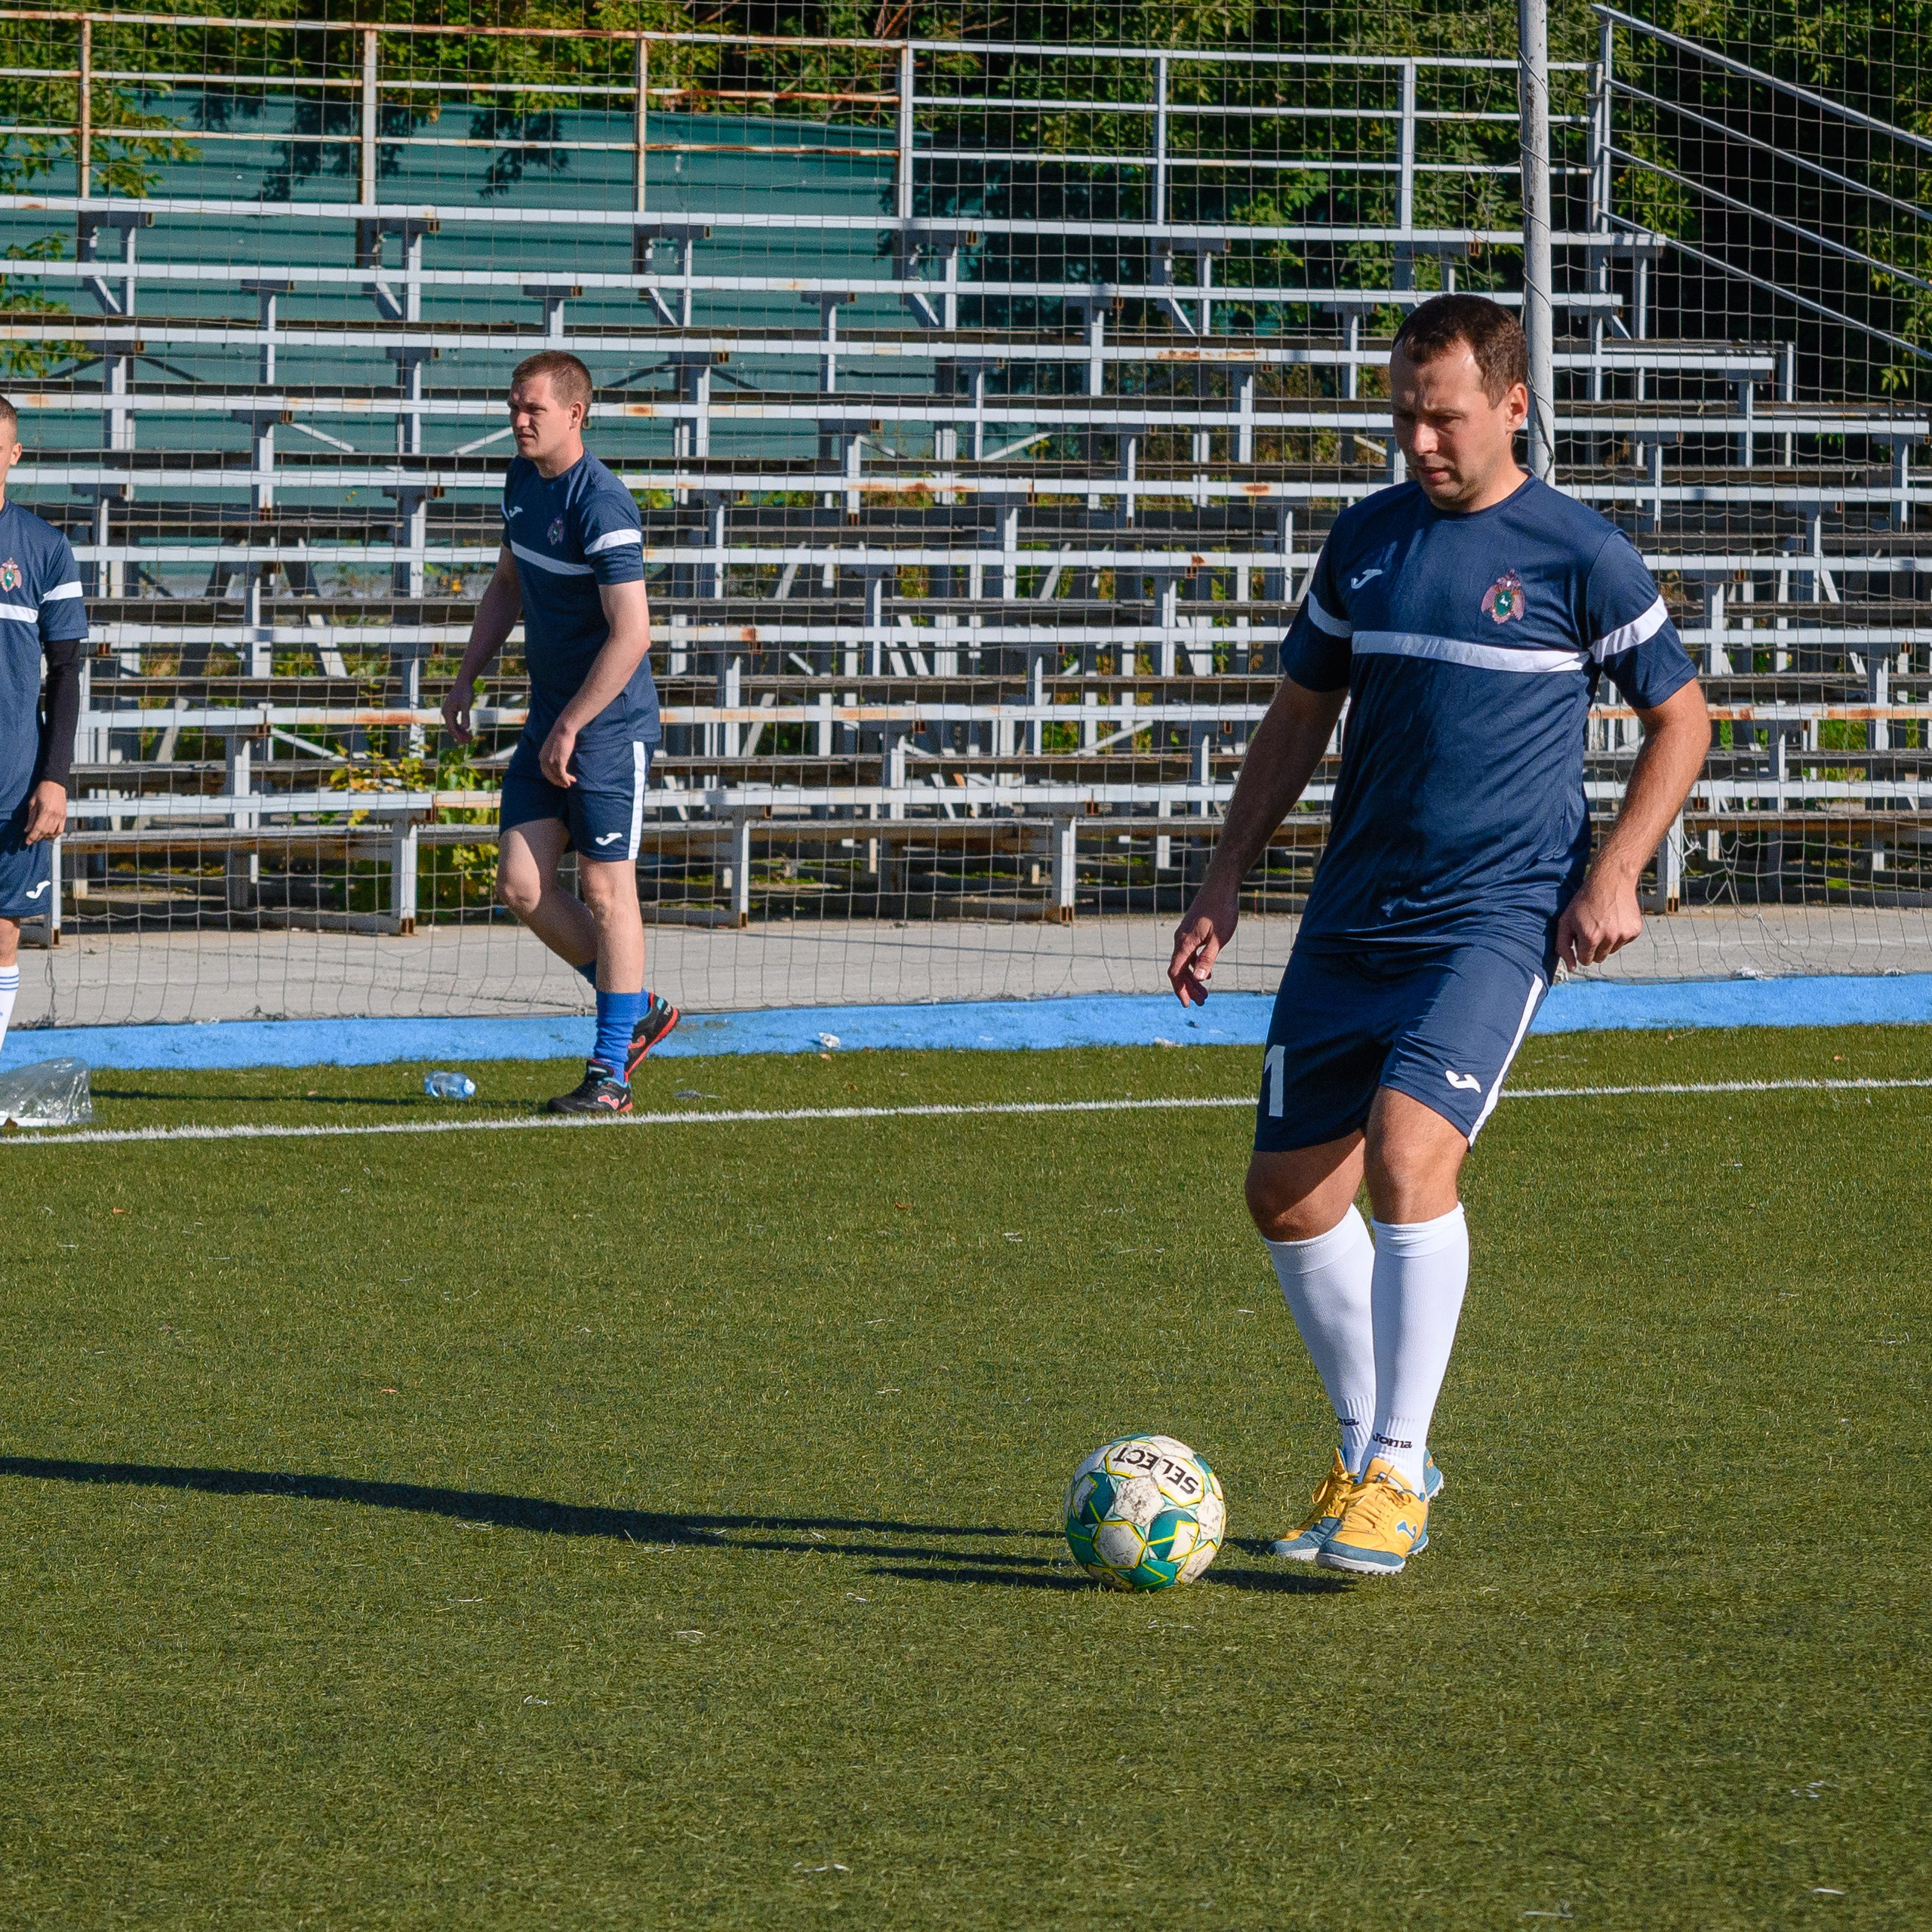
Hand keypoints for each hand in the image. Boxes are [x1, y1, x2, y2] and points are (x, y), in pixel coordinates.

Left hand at [23, 780, 64, 843]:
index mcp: (46, 811)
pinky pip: (60, 830)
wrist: (55, 784)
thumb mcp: (32, 803)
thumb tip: (27, 830)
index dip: (32, 836)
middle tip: (31, 841)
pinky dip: (55, 835)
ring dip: (45, 837)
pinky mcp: (64, 816)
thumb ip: (31, 817)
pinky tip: (49, 835)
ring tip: (39, 838)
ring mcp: (61, 816)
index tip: (27, 842)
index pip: (38, 828)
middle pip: (46, 832)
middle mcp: (55, 815)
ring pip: (53, 832)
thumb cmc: (42, 791)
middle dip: (37, 838)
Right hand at [441, 679, 474, 745]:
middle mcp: (445, 713)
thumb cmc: (465, 692)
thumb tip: (466, 728)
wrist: (464, 683)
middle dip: (459, 736)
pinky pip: (454, 722)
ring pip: (453, 726)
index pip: (451, 727)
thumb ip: (465, 716)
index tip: (465, 742)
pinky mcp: (451, 712)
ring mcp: (448, 712)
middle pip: (451, 728)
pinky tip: (466, 732)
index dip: (458, 736)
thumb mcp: (467, 705)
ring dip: (460, 733)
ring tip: (469, 739)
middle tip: (469, 742)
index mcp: (447, 712)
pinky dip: (460, 728)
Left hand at [539, 718, 578, 787]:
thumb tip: (557, 759)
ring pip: (557, 776)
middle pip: (550, 777)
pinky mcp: (559, 762)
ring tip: (570, 784)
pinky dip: (566, 779)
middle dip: (558, 782)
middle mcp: (544, 761)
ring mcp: (551, 762)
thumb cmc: (560, 736)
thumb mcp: (552, 747)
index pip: (545, 772)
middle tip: (565, 785)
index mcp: (541, 757)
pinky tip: (571, 781)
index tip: (559, 780)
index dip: (553, 778)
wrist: (563, 729)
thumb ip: (552, 754)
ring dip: (564, 781)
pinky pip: (562, 774)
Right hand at [1168, 880, 1238, 1005]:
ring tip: (1205, 993)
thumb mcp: (1219, 939)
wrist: (1220, 887)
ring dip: (1194, 978)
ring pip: (1185, 962)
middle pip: (1179, 970)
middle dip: (1188, 988)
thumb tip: (1201, 979)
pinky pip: (1190, 954)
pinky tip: (1208, 973)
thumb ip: (1208, 959)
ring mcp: (1185, 935)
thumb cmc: (1221, 911)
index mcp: (1184, 943)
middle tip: (1201, 1003)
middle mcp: (1181, 940)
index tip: (1188, 1004)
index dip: (1180, 989)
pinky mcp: (1192, 931)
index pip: (1176, 972)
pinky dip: (1196, 966)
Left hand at [1556, 864, 1643, 970]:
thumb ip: (1564, 946)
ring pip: (1612, 950)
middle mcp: (1609, 938)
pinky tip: (1615, 919)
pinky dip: (1619, 934)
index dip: (1581, 949)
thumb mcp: (1565, 921)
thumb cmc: (1584, 901)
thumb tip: (1571, 968)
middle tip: (1592, 927)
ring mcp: (1624, 934)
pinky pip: (1624, 942)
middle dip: (1593, 947)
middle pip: (1599, 958)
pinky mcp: (1635, 930)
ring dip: (1606, 941)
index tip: (1581, 937)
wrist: (1611, 881)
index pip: (1585, 960)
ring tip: (1603, 921)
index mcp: (1590, 938)